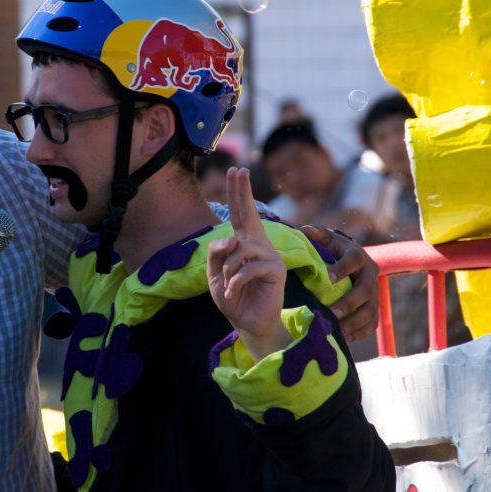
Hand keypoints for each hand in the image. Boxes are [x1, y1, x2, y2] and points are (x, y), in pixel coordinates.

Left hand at [207, 168, 291, 360]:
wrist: (247, 322)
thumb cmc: (233, 296)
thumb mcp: (213, 274)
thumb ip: (215, 253)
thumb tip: (232, 237)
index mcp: (243, 242)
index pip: (240, 213)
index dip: (238, 192)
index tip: (236, 170)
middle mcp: (258, 244)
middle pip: (249, 212)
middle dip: (241, 190)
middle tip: (238, 170)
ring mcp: (269, 255)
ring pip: (240, 248)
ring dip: (228, 268)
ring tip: (228, 284)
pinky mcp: (276, 269)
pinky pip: (248, 267)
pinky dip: (235, 281)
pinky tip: (233, 292)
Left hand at [299, 225, 378, 341]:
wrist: (350, 261)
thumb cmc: (334, 250)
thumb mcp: (327, 239)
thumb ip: (318, 234)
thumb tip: (306, 230)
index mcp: (358, 255)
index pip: (353, 260)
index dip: (342, 269)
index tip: (328, 278)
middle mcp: (371, 274)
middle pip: (366, 290)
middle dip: (350, 302)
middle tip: (332, 312)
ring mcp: (375, 293)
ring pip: (371, 310)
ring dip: (355, 322)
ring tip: (337, 330)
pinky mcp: (374, 308)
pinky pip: (372, 324)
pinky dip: (360, 332)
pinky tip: (345, 338)